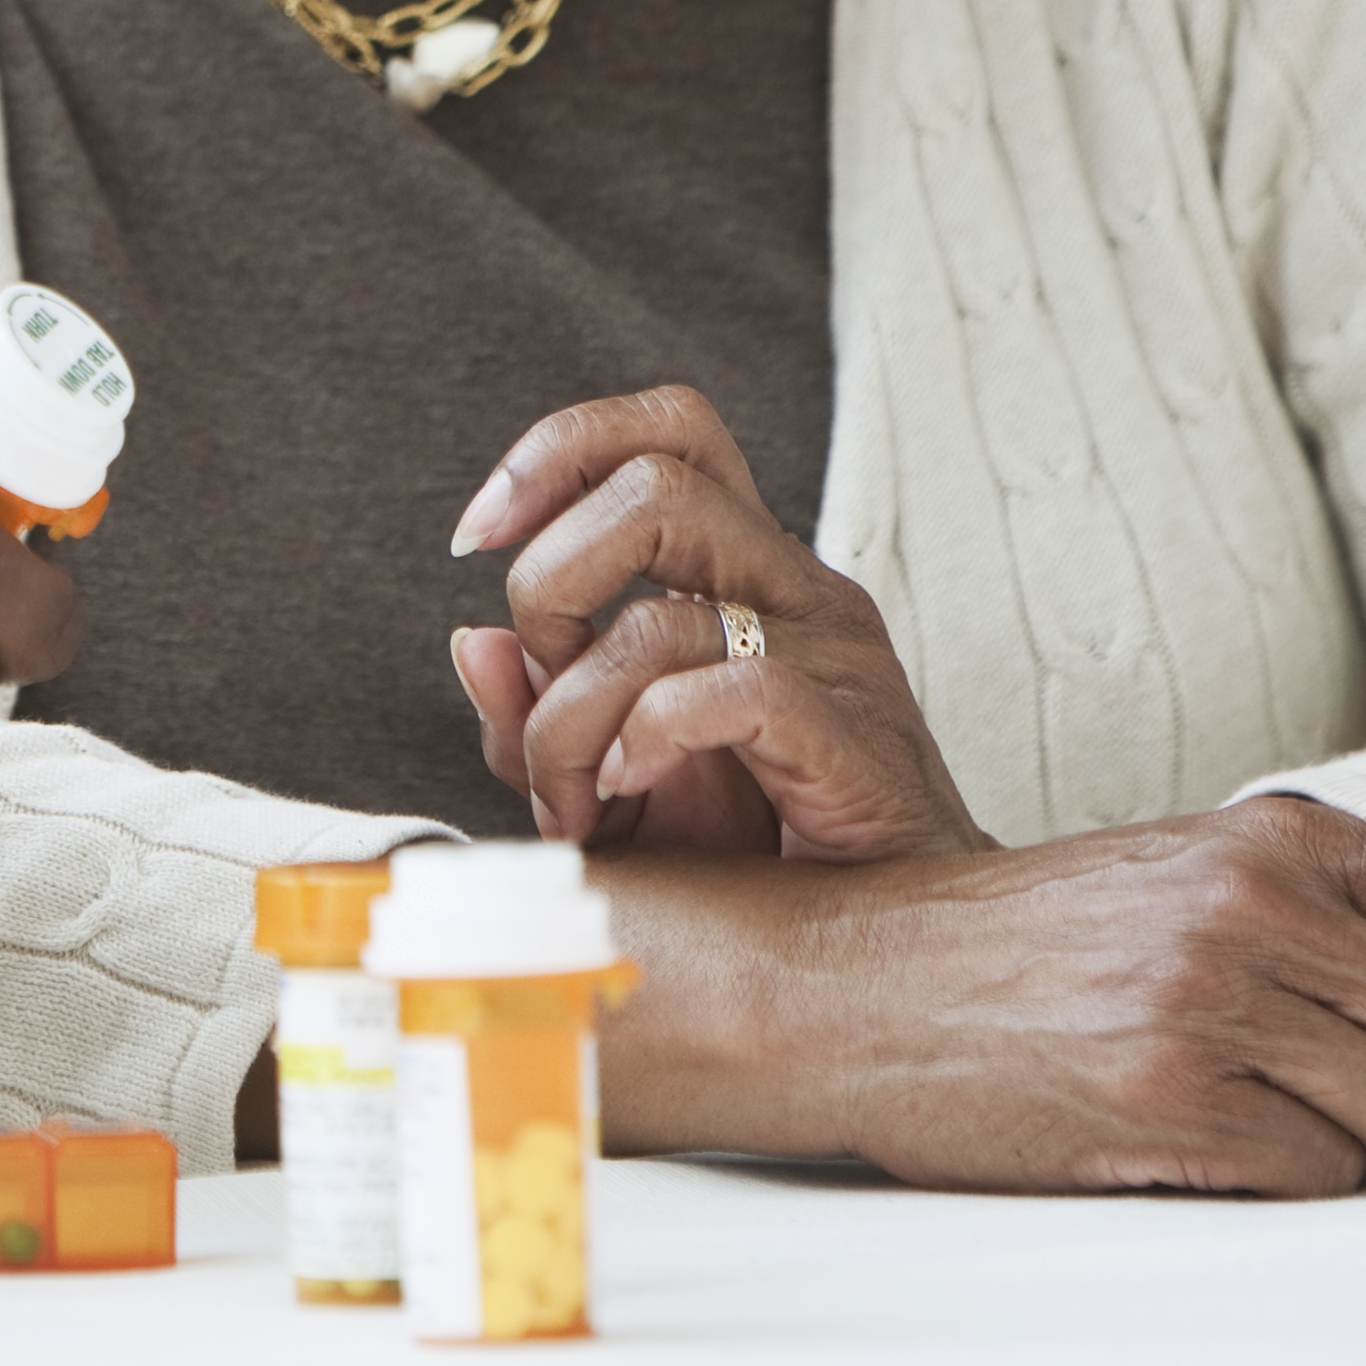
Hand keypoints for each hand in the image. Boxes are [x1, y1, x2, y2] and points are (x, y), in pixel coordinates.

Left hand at [443, 386, 983, 862]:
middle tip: (544, 681)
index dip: (560, 450)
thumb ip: (540, 714)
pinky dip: (648, 737)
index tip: (477, 536)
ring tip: (578, 798)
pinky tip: (630, 786)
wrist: (891, 936)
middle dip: (549, 582)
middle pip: (652, 487)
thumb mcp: (618, 778)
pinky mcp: (852, 732)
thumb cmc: (761, 851)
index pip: (668, 429)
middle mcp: (792, 585)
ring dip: (573, 718)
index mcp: (743, 567)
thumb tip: (474, 644)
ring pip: (659, 617)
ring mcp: (831, 653)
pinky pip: (734, 690)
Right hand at [615, 794, 1365, 1192]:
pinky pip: (1324, 1181)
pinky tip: (1209, 1149)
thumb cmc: (1034, 950)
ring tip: (1265, 1127)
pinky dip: (1295, 1186)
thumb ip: (1355, 931)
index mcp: (1286, 835)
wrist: (856, 981)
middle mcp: (1261, 900)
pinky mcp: (1167, 1095)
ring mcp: (1213, 996)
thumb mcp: (1200, 885)